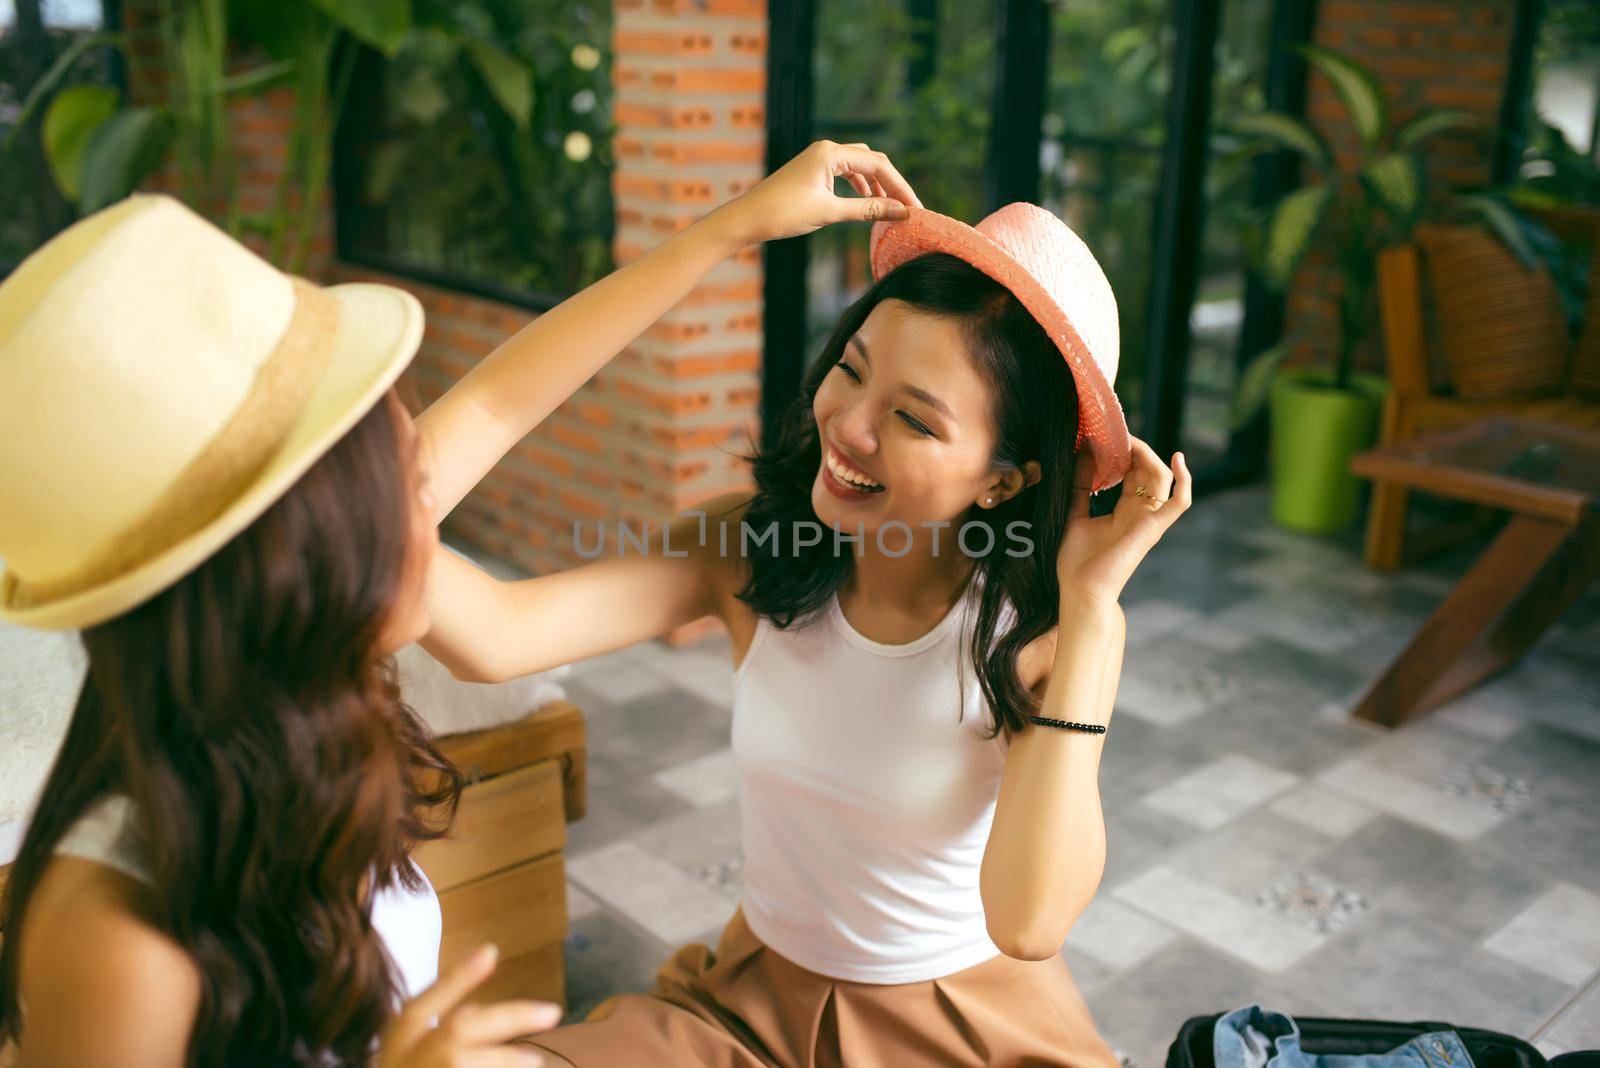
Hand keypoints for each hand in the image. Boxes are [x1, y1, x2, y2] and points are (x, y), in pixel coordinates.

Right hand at [378, 944, 561, 1067]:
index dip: (455, 979)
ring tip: (534, 1061)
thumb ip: (435, 1033)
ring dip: (506, 1059)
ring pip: (464, 1063)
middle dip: (507, 1017)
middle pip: (457, 1030)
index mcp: (393, 1048)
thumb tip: (482, 1008)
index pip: (419, 1007)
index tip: (491, 951)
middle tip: (552, 1012)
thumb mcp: (406, 1057)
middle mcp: (402, 1064)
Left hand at [708, 140, 921, 247]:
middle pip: (871, 161)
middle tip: (906, 208)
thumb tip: (900, 213)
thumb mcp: (830, 212)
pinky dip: (860, 187)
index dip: (899, 187)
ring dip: (876, 186)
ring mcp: (819, 158)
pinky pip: (846, 173)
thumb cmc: (784, 213)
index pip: (878, 164)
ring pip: (859, 167)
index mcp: (831, 153)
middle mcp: (826, 150)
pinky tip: (866, 202)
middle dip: (891, 185)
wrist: (749, 218)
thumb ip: (868, 211)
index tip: (914, 207)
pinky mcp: (814, 170)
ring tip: (889, 208)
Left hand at [1055, 439, 1190, 609]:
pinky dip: (1185, 481)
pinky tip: (1178, 459)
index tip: (1104, 436)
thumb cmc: (1077, 563)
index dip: (1123, 452)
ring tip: (1129, 440)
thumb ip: (1080, 487)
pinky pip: (1180, 502)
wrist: (1081, 592)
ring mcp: (1150, 520)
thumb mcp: (1075, 515)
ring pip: (1163, 478)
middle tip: (1114, 432)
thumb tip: (1081, 455)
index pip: (1132, 473)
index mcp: (1124, 511)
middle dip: (1134, 449)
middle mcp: (1141, 513)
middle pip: (1148, 471)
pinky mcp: (1154, 529)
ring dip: (1149, 455)